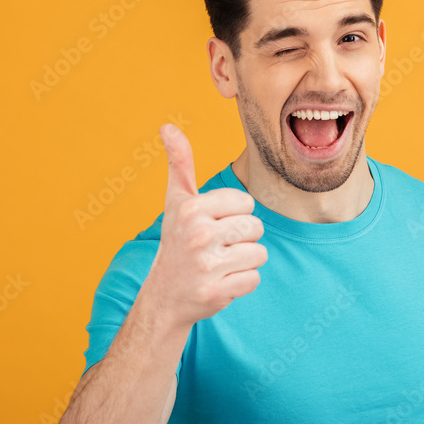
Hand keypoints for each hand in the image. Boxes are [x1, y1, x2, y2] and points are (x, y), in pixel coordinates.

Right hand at [141, 123, 267, 328]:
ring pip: (259, 253)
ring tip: (219, 264)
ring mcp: (206, 265)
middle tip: (215, 248)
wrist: (164, 296)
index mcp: (192, 208)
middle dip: (242, 239)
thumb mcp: (176, 201)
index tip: (213, 226)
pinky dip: (242, 282)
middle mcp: (198, 234)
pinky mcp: (216, 292)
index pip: (247, 203)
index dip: (236, 215)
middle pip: (256, 227)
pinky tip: (221, 282)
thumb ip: (179, 163)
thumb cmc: (177, 241)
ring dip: (244, 261)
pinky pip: (254, 278)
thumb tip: (167, 126)